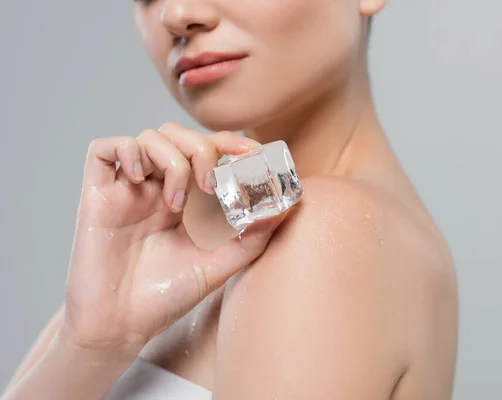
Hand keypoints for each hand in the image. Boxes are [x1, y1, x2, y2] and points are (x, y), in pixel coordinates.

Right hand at [60, 122, 283, 357]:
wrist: (120, 326)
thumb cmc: (167, 295)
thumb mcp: (219, 264)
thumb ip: (252, 237)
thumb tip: (289, 207)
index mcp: (187, 198)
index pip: (208, 150)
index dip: (230, 141)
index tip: (252, 151)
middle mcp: (157, 187)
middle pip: (179, 135)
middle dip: (201, 149)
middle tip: (209, 185)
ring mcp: (128, 188)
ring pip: (148, 137)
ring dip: (171, 159)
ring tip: (176, 203)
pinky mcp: (97, 193)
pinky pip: (104, 148)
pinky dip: (127, 150)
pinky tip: (140, 179)